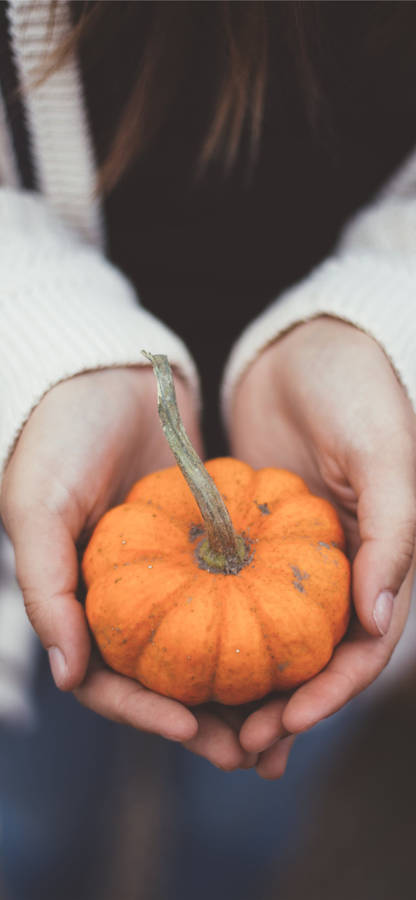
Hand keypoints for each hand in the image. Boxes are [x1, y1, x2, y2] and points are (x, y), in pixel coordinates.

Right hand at [0, 367, 256, 769]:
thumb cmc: (59, 440)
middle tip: (248, 751)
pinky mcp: (203, 549)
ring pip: (204, 649)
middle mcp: (125, 599)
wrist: (107, 377)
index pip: (107, 680)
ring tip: (278, 718)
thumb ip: (48, 590)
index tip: (191, 730)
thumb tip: (68, 677)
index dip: (144, 714)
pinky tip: (290, 651)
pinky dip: (255, 629)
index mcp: (79, 602)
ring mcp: (168, 576)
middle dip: (202, 721)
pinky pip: (232, 599)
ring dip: (236, 690)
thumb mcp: (38, 509)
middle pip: (163, 679)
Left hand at [229, 316, 415, 777]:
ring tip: (213, 731)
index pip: (363, 645)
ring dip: (251, 688)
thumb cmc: (358, 388)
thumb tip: (376, 621)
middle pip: (317, 657)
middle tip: (241, 746)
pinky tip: (186, 662)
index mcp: (386, 558)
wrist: (306, 345)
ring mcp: (298, 557)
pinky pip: (237, 596)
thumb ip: (393, 533)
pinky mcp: (257, 539)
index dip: (331, 693)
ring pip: (275, 638)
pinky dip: (218, 633)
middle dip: (286, 707)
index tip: (285, 724)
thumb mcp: (385, 451)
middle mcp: (345, 568)